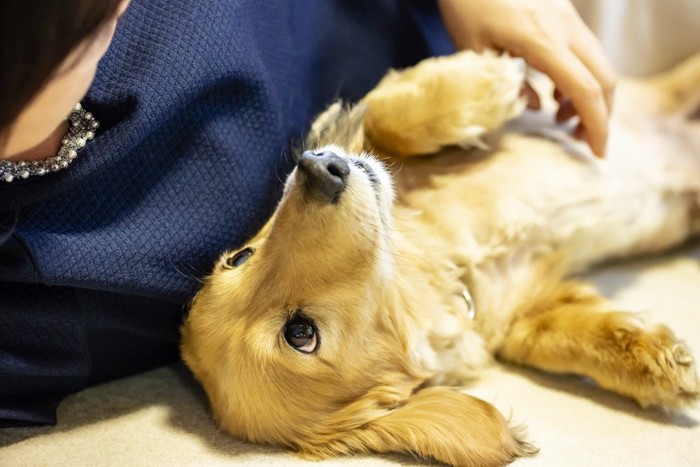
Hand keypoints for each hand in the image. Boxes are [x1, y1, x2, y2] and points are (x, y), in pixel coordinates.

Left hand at [437, 0, 615, 156]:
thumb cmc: (466, 4)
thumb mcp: (475, 51)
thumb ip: (505, 85)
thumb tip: (533, 108)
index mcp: (543, 39)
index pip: (585, 89)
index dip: (596, 124)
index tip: (597, 153)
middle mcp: (565, 26)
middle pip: (604, 77)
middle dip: (600, 115)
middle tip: (582, 142)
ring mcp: (567, 17)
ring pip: (597, 63)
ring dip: (589, 97)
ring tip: (562, 121)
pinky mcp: (562, 13)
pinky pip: (583, 51)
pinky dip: (578, 77)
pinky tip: (554, 95)